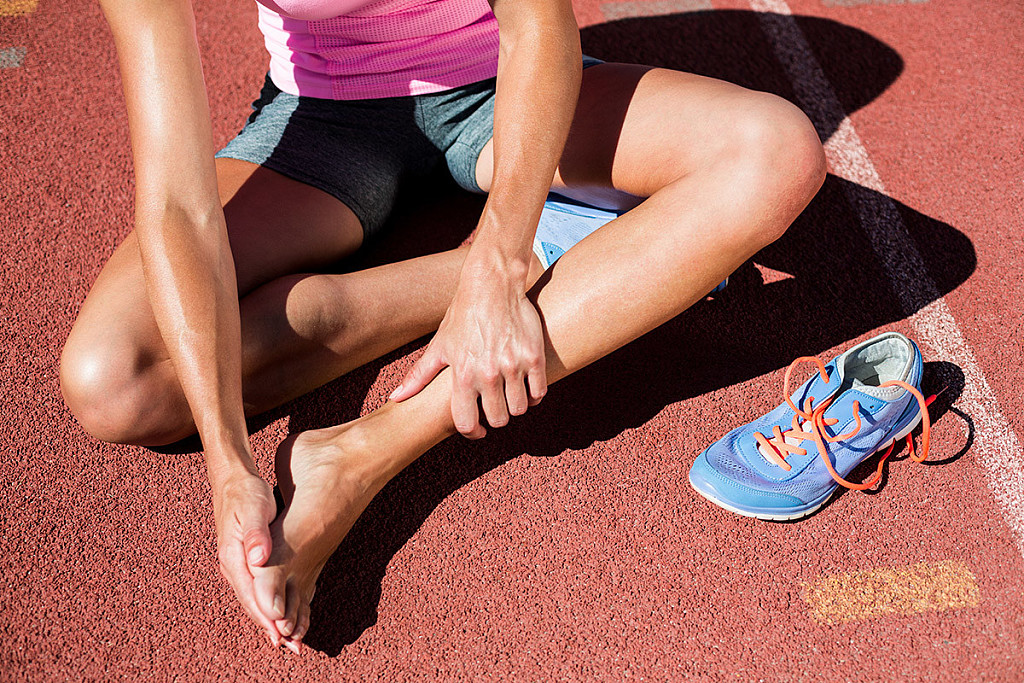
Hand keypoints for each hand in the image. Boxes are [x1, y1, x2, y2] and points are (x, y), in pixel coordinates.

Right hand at [211, 469, 281, 645]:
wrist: (233, 479)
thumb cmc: (245, 492)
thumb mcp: (254, 508)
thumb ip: (256, 535)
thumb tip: (259, 560)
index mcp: (232, 557)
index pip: (251, 595)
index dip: (267, 617)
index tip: (282, 635)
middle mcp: (232, 566)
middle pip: (251, 603)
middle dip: (270, 626)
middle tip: (291, 646)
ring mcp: (237, 565)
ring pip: (254, 599)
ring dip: (270, 619)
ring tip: (289, 638)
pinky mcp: (246, 561)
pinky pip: (257, 589)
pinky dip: (269, 604)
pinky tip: (280, 612)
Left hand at [390, 254, 546, 437]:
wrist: (492, 285)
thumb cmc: (463, 315)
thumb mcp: (439, 345)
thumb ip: (418, 376)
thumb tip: (395, 398)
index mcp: (462, 375)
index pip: (467, 423)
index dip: (473, 433)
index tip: (479, 430)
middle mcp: (488, 374)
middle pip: (498, 419)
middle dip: (496, 417)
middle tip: (495, 407)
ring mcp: (513, 366)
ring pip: (520, 409)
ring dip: (516, 406)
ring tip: (510, 395)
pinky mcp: (534, 357)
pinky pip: (539, 392)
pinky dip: (534, 394)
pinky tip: (525, 385)